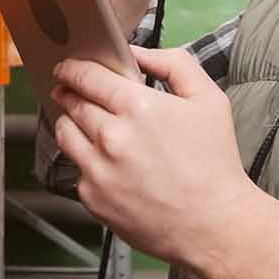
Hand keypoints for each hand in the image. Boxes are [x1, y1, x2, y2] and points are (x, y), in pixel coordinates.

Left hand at [49, 48, 257, 266]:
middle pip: (72, 103)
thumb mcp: (208, 99)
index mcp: (138, 108)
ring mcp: (98, 170)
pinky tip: (106, 162)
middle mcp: (111, 137)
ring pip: (64, 133)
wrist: (213, 225)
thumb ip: (173, 64)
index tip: (67, 67)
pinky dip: (85, 160)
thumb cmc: (214, 164)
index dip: (72, 68)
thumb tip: (138, 54)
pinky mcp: (93, 198)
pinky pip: (76, 169)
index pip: (87, 77)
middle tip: (70, 90)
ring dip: (69, 122)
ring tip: (82, 123)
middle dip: (69, 92)